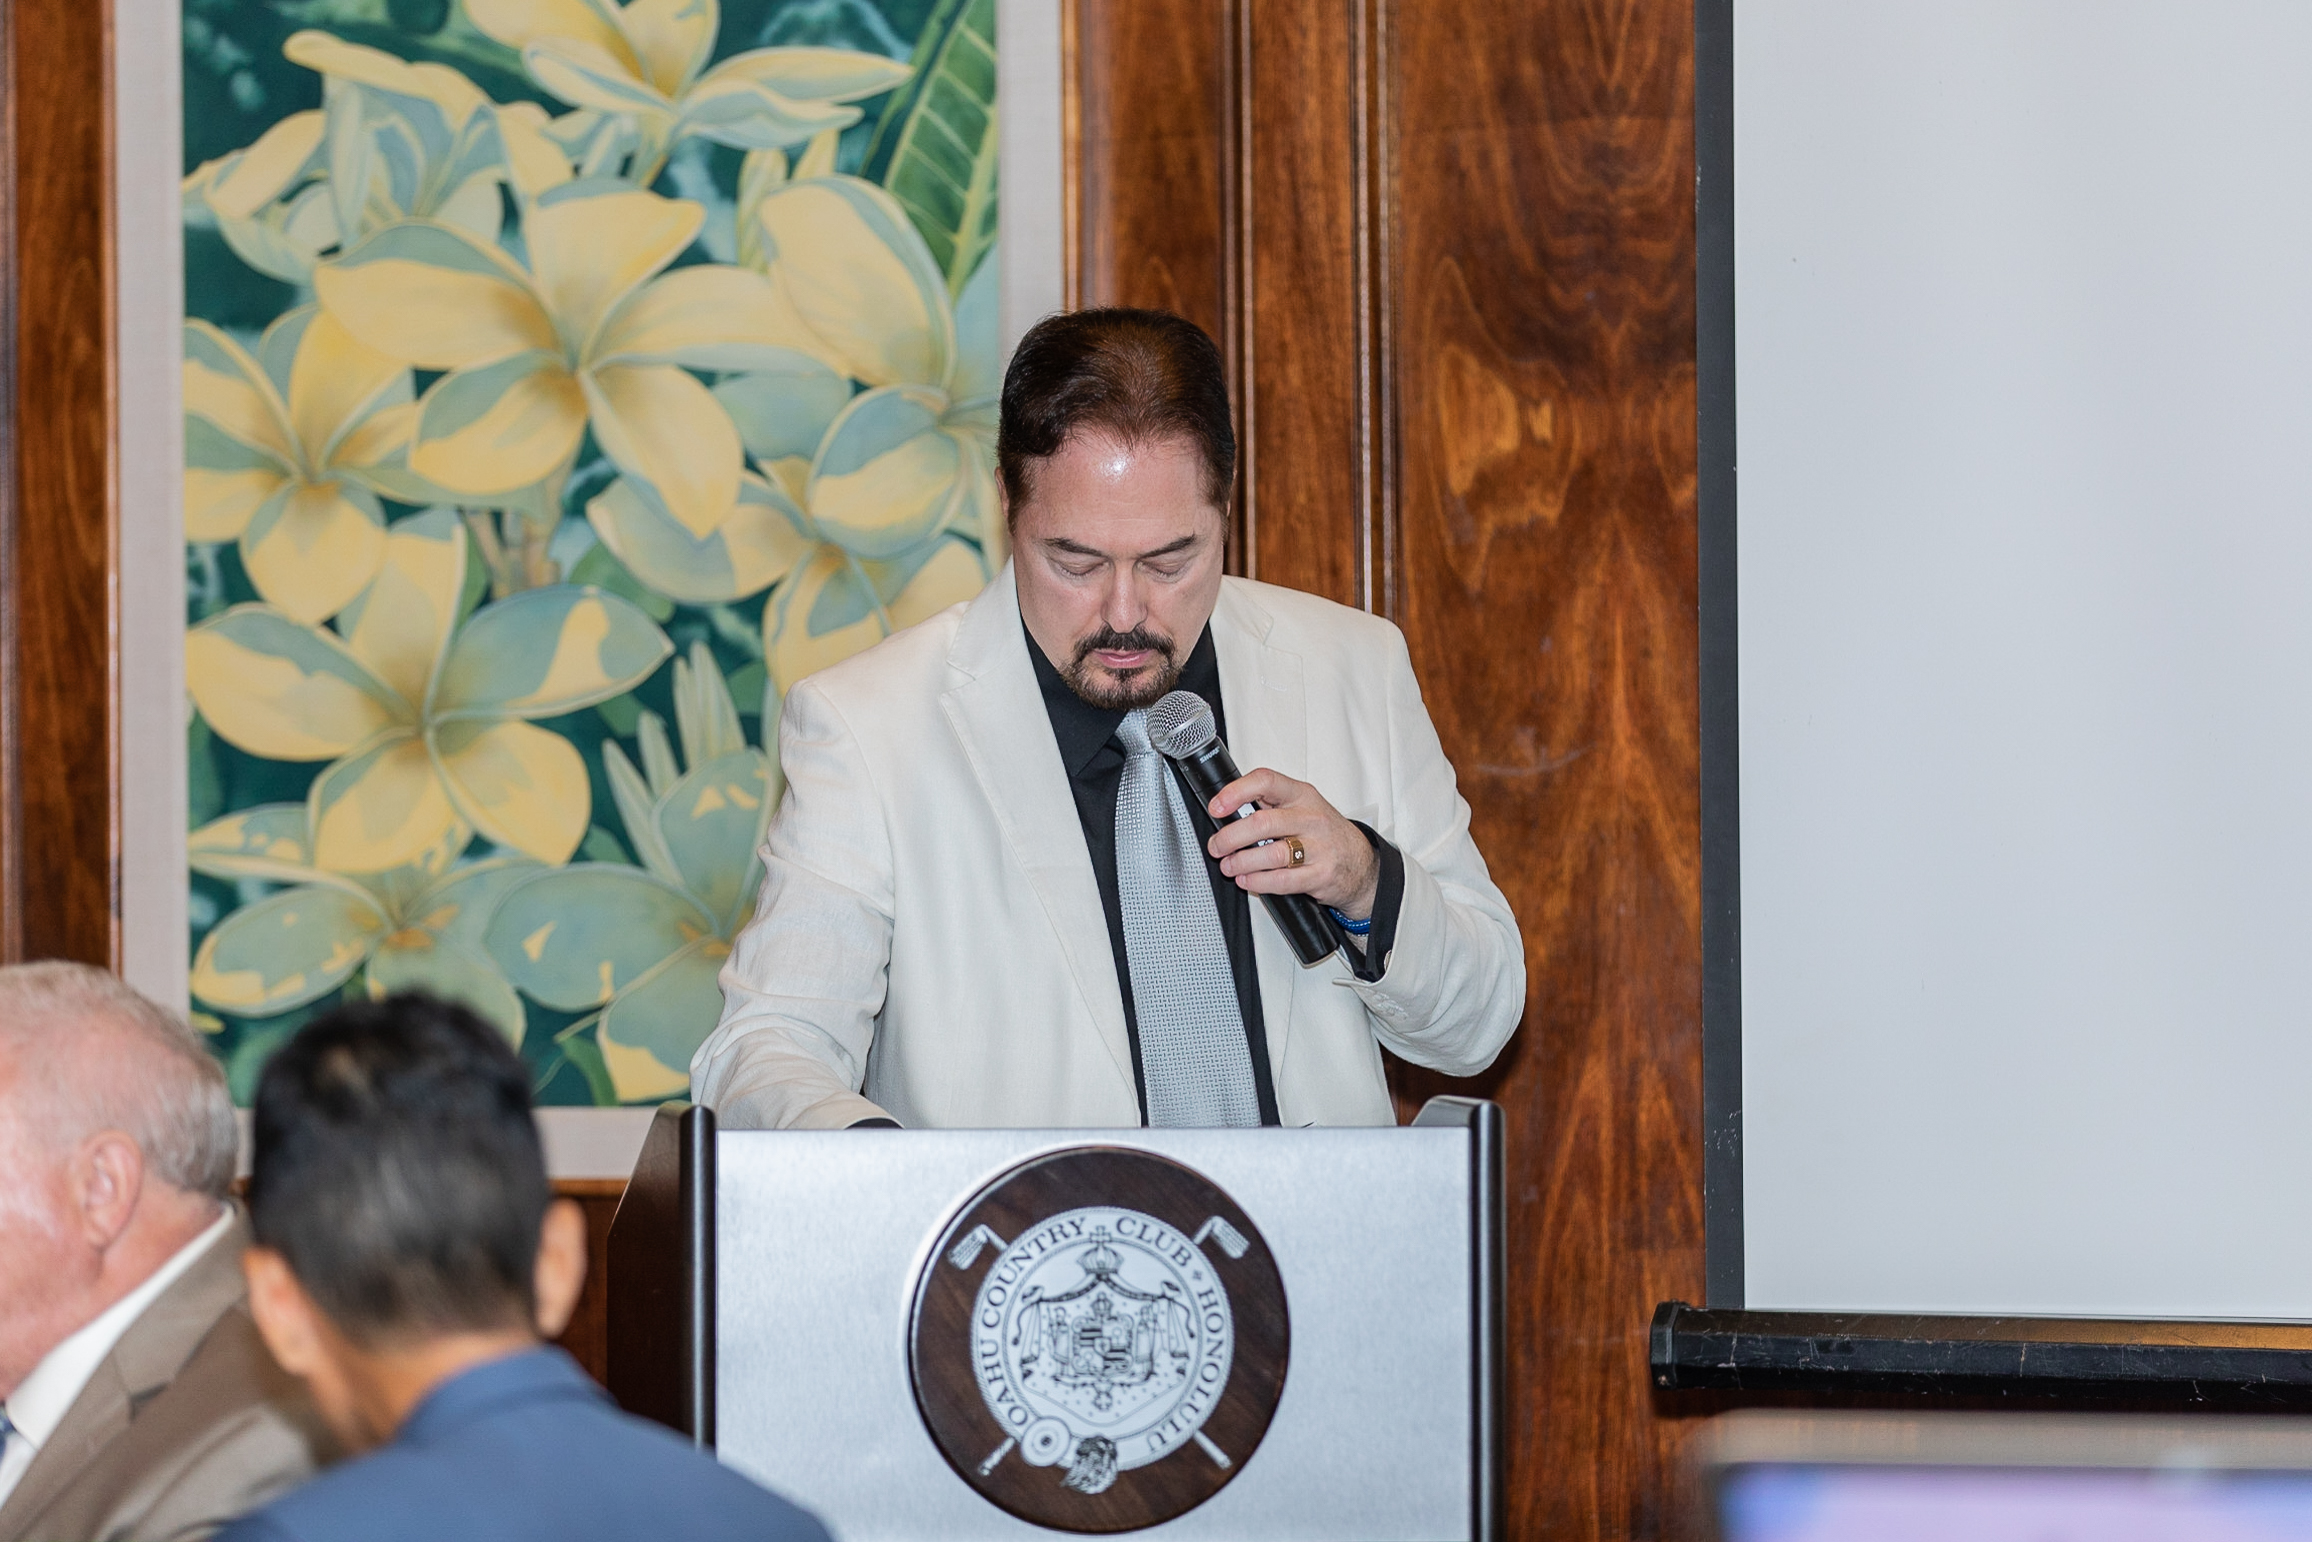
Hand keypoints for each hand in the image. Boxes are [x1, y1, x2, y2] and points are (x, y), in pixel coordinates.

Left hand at [1204, 768, 1379, 919]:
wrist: (1361, 863)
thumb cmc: (1325, 833)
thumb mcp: (1303, 807)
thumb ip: (1271, 806)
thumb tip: (1228, 813)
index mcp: (1302, 795)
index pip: (1266, 781)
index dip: (1236, 792)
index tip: (1217, 807)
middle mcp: (1311, 818)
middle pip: (1262, 823)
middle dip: (1230, 837)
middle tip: (1217, 846)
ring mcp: (1318, 847)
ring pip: (1271, 854)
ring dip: (1241, 862)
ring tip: (1229, 866)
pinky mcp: (1320, 875)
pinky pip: (1282, 880)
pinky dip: (1258, 882)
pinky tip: (1247, 880)